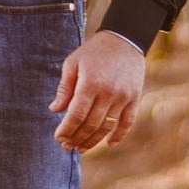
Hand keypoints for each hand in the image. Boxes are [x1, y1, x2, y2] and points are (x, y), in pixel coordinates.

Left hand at [51, 30, 145, 152]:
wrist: (124, 39)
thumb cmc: (93, 51)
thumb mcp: (73, 63)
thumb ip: (65, 88)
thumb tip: (55, 110)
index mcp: (90, 83)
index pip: (76, 114)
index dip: (66, 129)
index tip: (58, 138)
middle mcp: (108, 93)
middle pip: (91, 124)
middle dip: (77, 138)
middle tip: (67, 146)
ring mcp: (123, 97)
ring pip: (107, 127)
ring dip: (93, 141)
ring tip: (81, 149)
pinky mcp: (134, 98)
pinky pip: (128, 123)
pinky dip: (119, 136)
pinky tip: (109, 144)